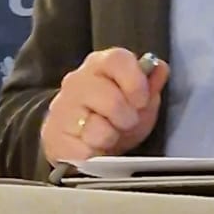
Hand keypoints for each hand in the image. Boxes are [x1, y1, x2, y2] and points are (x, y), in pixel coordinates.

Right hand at [41, 48, 168, 163]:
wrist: (78, 139)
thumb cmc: (113, 116)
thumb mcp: (139, 101)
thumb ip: (151, 85)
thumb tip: (160, 68)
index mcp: (101, 65)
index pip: (117, 59)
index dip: (135, 81)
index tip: (142, 100)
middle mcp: (77, 81)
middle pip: (110, 98)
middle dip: (126, 118)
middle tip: (126, 123)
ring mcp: (62, 107)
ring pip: (97, 129)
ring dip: (110, 138)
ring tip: (108, 136)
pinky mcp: (53, 134)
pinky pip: (84, 150)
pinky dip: (95, 154)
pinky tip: (93, 147)